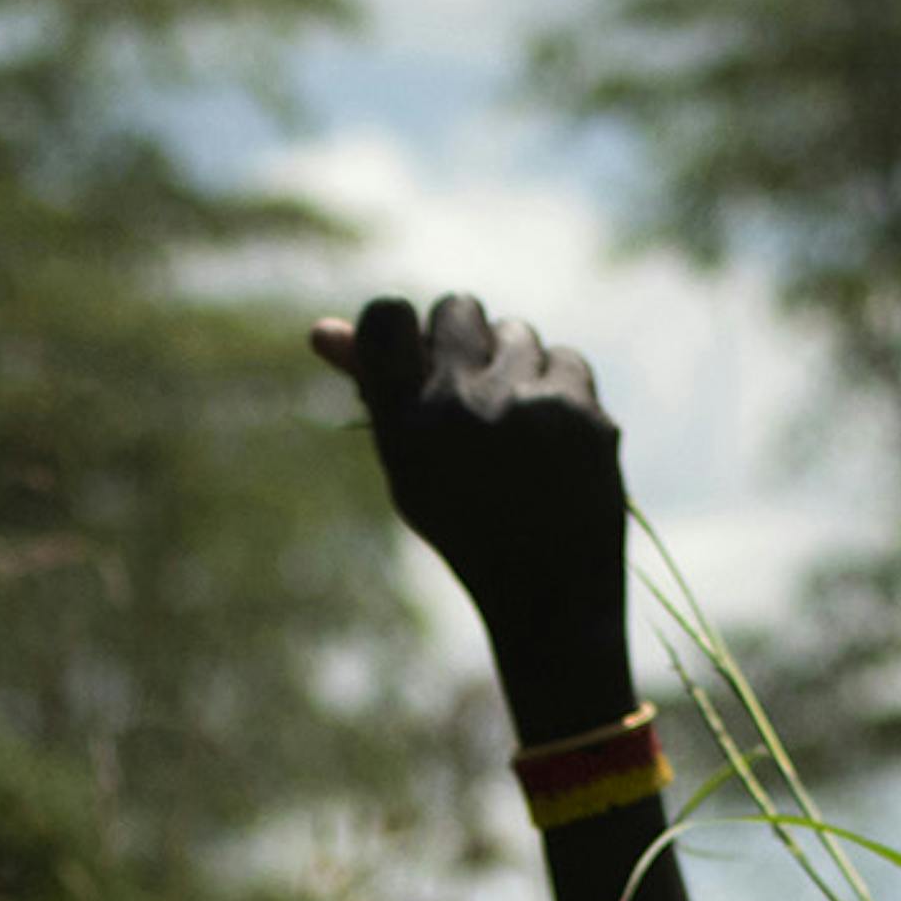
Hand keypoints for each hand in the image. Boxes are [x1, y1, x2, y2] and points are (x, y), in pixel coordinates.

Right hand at [314, 293, 633, 711]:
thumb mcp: (408, 465)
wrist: (550, 593)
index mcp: (404, 426)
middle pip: (456, 306)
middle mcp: (458, 408)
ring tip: (516, 420)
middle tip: (473, 380)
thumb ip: (375, 391)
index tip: (415, 350)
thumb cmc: (468, 524)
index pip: (385, 318)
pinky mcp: (580, 411)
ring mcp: (524, 405)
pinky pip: (564, 356)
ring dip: (515, 362)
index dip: (401, 324)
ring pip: (517, 330)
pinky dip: (559, 387)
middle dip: (465, 335)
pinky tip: (554, 432)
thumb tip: (320, 327)